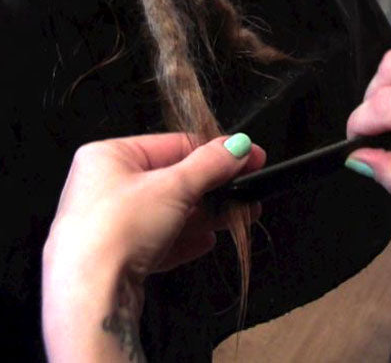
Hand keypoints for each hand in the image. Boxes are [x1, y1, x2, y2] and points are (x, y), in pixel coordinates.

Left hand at [42, 132, 264, 362]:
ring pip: (168, 212)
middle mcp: (103, 186)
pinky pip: (157, 240)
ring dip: (206, 215)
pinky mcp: (114, 256)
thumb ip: (211, 164)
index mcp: (108, 156)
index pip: (173, 145)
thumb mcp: (175, 187)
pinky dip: (184, 239)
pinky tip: (206, 241)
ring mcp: (107, 223)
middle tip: (248, 189)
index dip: (214, 152)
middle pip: (172, 180)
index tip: (247, 155)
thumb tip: (239, 144)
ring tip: (240, 216)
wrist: (90, 298)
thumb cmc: (119, 228)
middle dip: (214, 188)